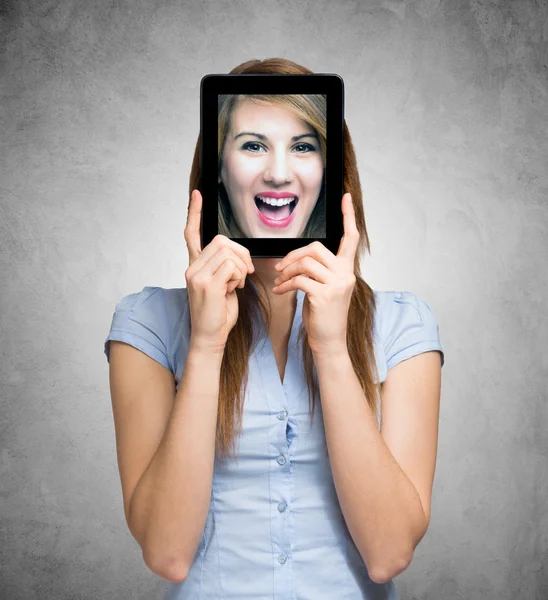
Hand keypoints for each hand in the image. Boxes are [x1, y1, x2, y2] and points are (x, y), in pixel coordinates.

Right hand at [184, 189, 254, 354]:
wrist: (210, 337)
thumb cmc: (218, 314)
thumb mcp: (223, 286)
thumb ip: (226, 268)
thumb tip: (238, 258)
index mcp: (195, 266)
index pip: (191, 234)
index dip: (195, 213)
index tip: (197, 194)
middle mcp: (192, 267)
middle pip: (221, 241)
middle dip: (241, 254)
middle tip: (246, 273)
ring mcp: (197, 275)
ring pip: (228, 252)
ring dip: (241, 267)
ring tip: (237, 285)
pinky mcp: (206, 284)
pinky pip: (232, 266)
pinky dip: (239, 277)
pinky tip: (234, 290)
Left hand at [272, 193, 358, 355]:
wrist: (329, 342)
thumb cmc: (323, 316)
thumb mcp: (323, 290)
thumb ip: (317, 271)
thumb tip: (296, 259)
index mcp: (346, 270)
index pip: (351, 238)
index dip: (348, 216)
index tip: (346, 197)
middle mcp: (345, 274)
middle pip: (316, 248)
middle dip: (293, 255)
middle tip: (281, 268)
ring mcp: (336, 284)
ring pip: (306, 263)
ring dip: (287, 271)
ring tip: (280, 282)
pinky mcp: (324, 295)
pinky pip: (299, 280)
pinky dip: (285, 284)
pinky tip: (280, 291)